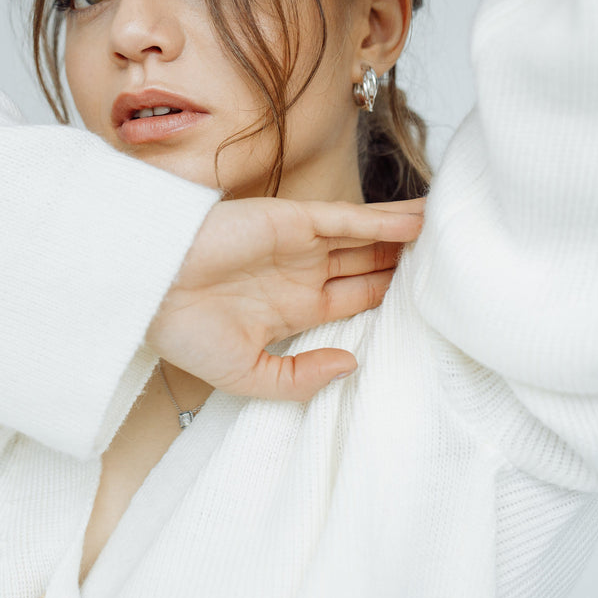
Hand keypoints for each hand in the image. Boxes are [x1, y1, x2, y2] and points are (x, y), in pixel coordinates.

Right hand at [145, 195, 425, 402]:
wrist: (150, 288)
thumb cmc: (184, 331)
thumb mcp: (246, 374)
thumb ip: (298, 378)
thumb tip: (351, 366)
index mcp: (290, 308)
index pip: (351, 299)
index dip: (386, 296)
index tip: (426, 299)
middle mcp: (299, 274)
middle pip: (366, 265)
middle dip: (402, 262)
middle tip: (447, 259)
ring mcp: (298, 245)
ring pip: (366, 237)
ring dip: (403, 235)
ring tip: (447, 231)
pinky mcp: (294, 220)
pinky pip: (351, 219)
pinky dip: (386, 219)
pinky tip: (420, 220)